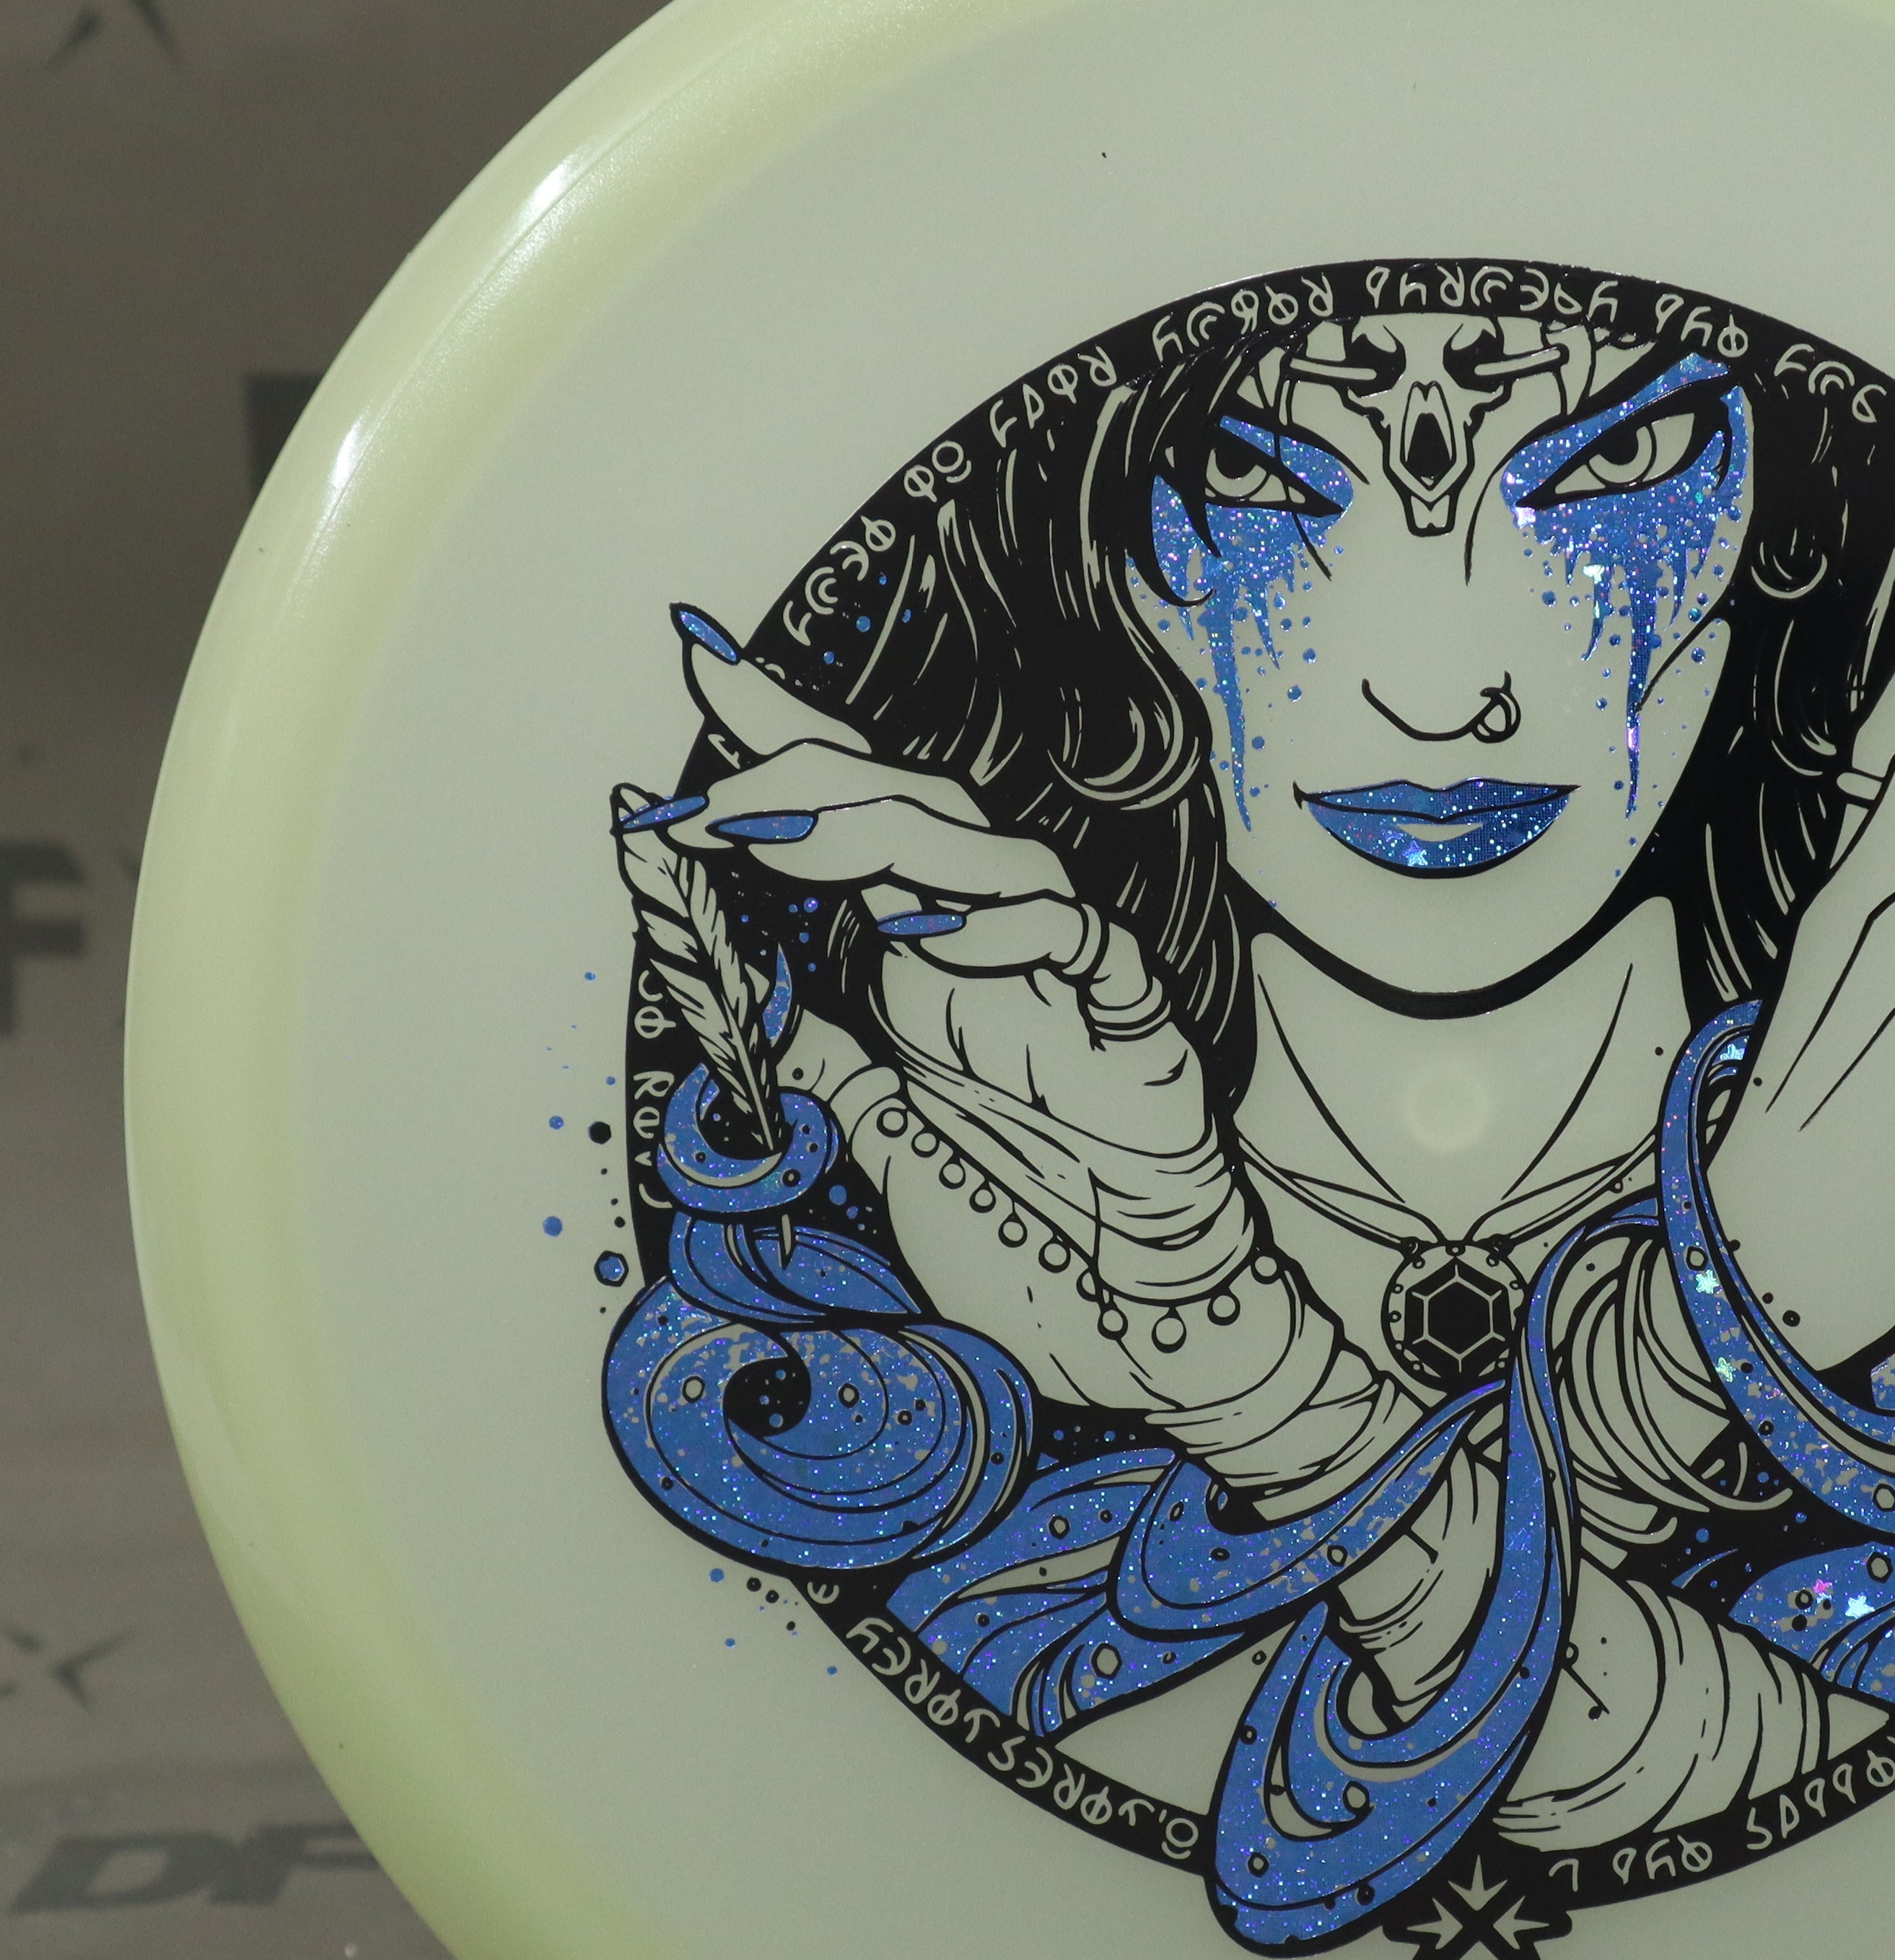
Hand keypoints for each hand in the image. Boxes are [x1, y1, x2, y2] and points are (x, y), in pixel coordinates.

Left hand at [639, 618, 1208, 1167]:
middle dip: (807, 781)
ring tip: (787, 845)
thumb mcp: (869, 1118)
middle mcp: (990, 935)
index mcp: (926, 944)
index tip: (700, 668)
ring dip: (886, 837)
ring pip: (992, 852)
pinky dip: (1004, 926)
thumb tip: (725, 983)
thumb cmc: (1013, 1202)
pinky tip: (926, 934)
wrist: (1121, 1291)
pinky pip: (1077, 940)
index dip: (785, 736)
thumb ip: (805, 1050)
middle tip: (711, 797)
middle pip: (913, 805)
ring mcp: (1064, 968)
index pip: (854, 810)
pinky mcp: (1129, 1014)